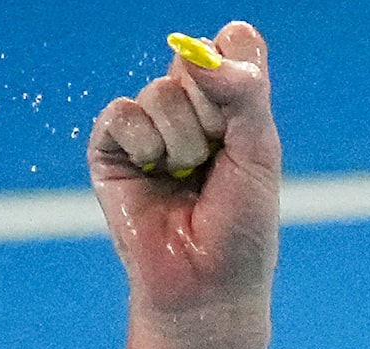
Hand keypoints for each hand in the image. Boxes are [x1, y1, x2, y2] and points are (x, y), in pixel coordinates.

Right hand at [87, 22, 279, 348]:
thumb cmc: (242, 227)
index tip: (245, 107)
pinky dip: (147, 146)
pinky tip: (155, 177)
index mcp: (232, 108)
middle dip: (214, 116)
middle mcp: (190, 109)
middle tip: (218, 162)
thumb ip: (244, 94)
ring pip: (162, 92)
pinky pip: (124, 113)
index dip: (235, 72)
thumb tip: (209, 43)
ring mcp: (149, 126)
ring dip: (184, 142)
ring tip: (187, 180)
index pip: (231, 47)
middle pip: (194, 64)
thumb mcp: (259, 154)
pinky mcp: (110, 145)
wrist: (206, 284)